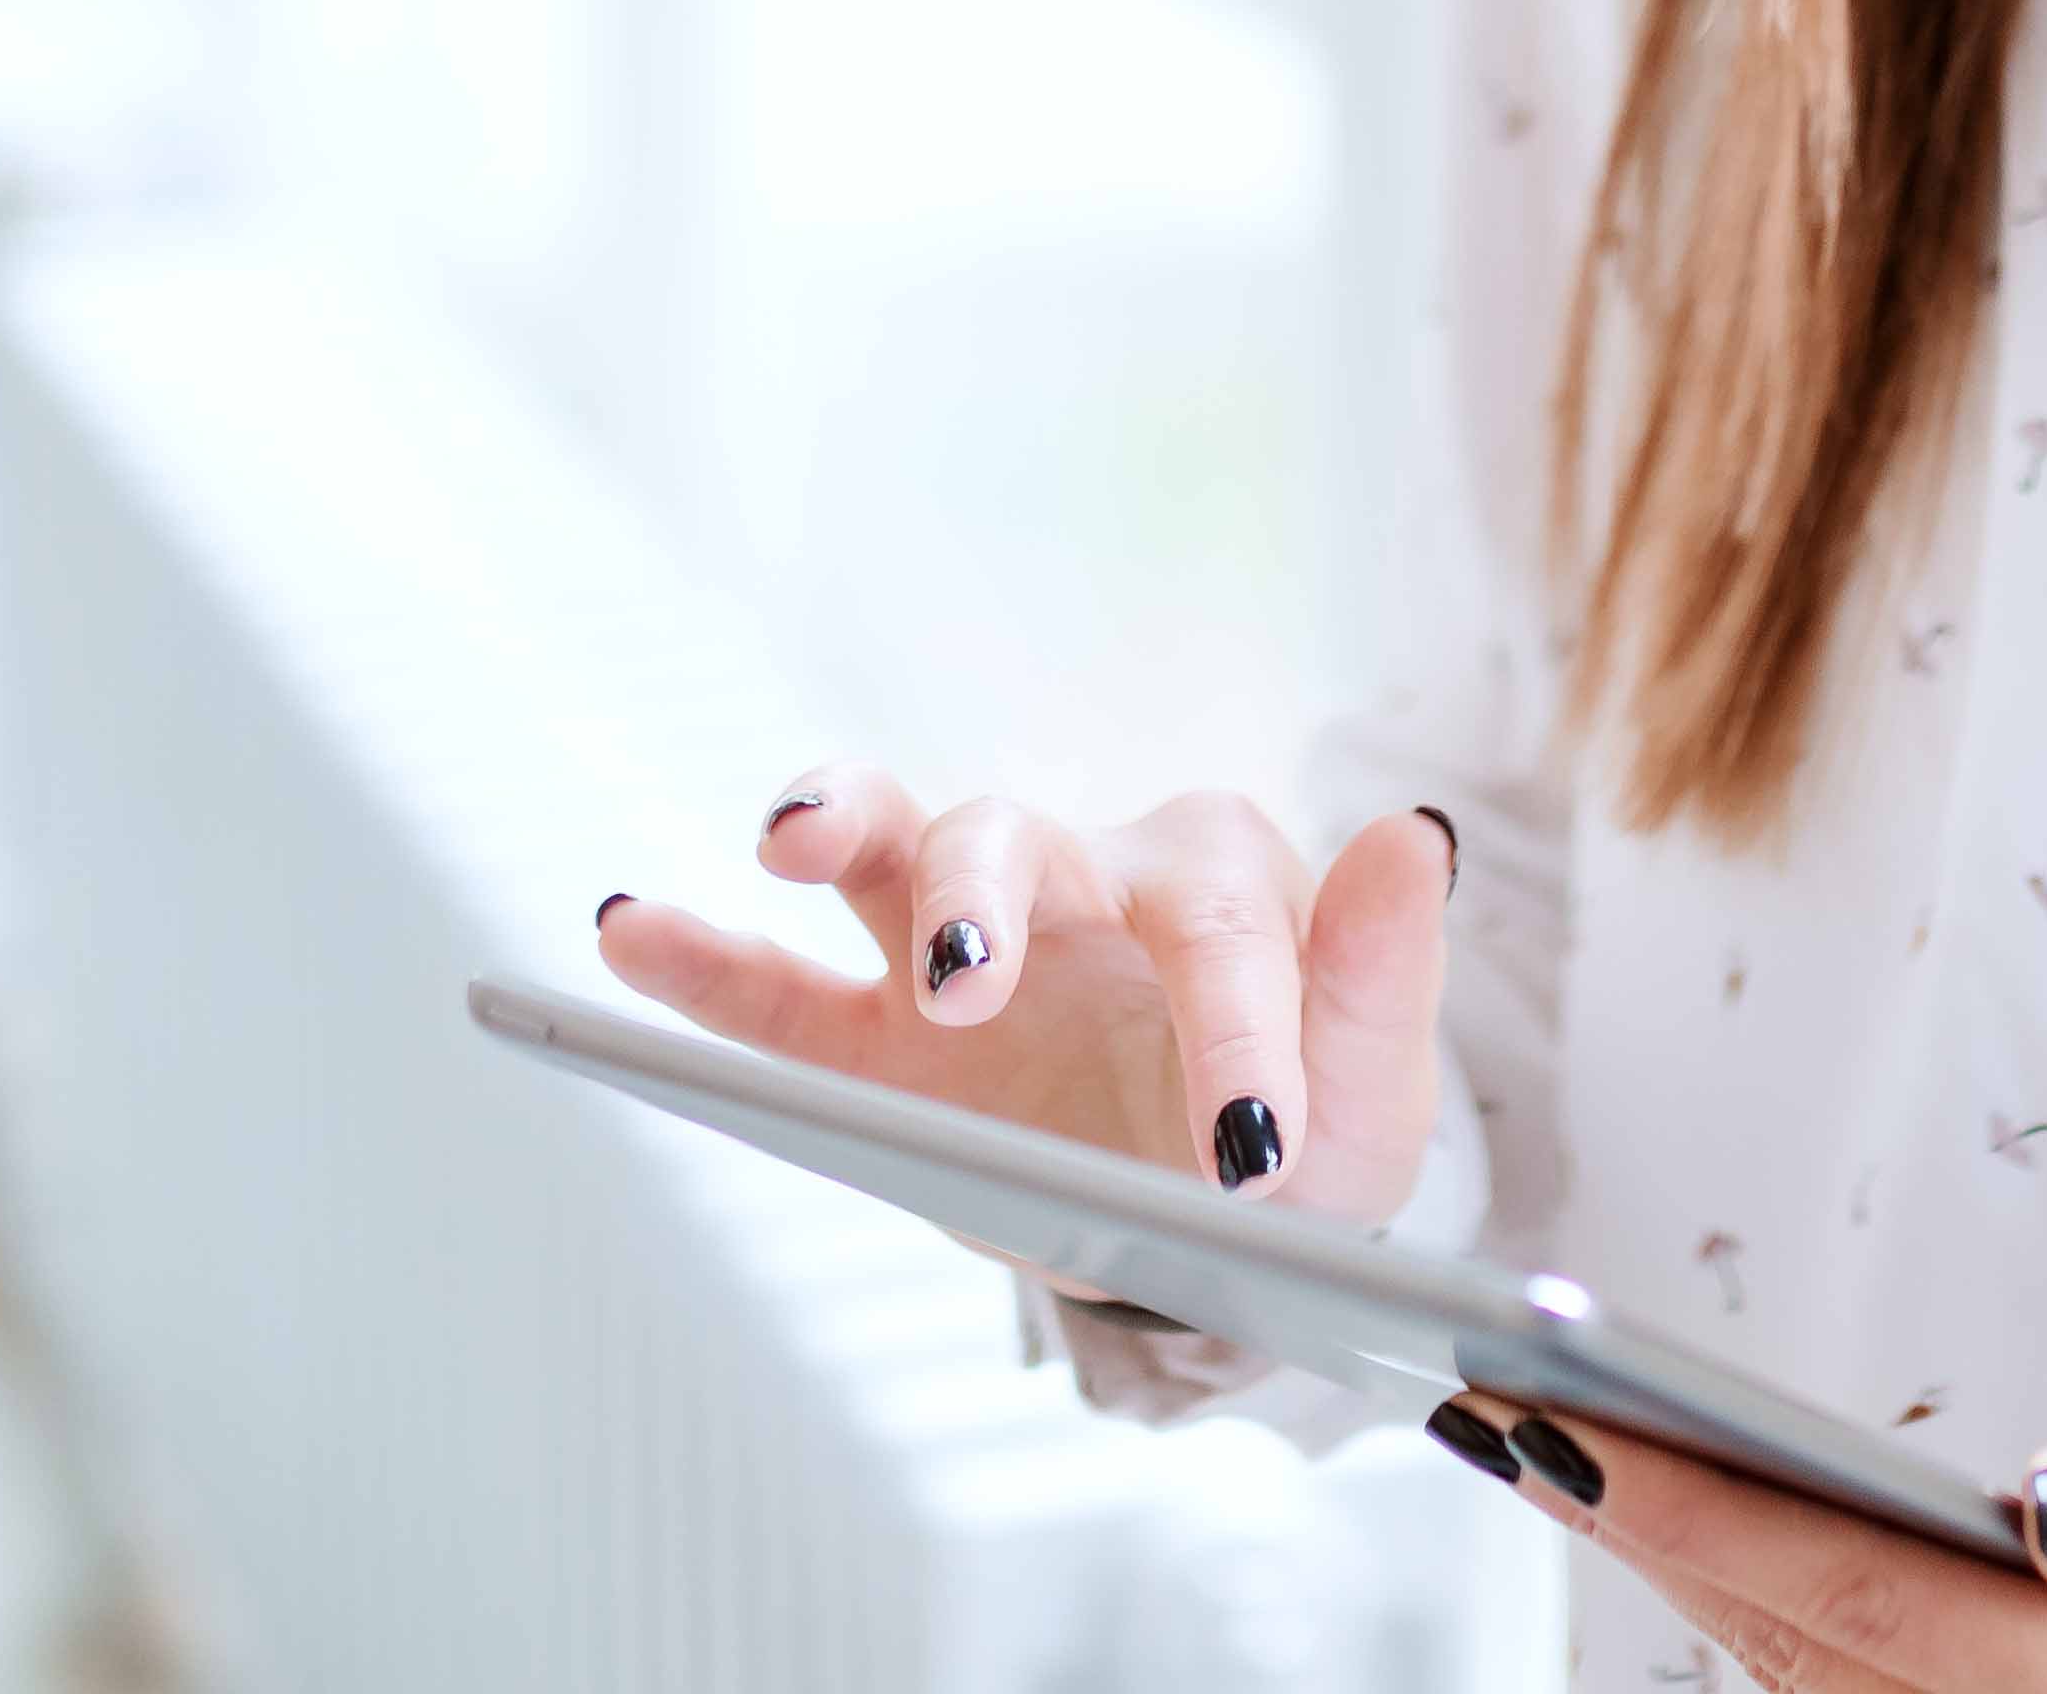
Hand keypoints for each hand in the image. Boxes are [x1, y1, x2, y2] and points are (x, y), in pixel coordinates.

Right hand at [592, 762, 1459, 1216]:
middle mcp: (1080, 880)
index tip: (1248, 1159)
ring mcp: (967, 949)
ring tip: (789, 848)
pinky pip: (776, 987)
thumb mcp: (1376, 1094)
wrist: (1222, 1216)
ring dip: (842, 830)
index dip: (1233, 1034)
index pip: (1213, 932)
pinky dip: (700, 956)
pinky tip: (629, 927)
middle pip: (1016, 841)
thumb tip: (1417, 836)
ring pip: (892, 852)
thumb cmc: (1310, 1133)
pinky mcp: (879, 1036)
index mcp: (1213, 885)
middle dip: (985, 905)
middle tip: (967, 990)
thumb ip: (1386, 977)